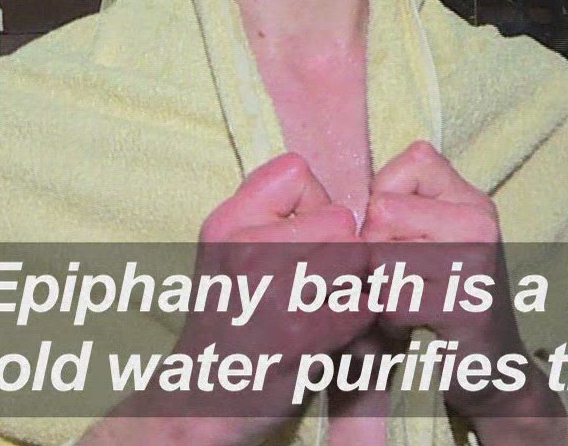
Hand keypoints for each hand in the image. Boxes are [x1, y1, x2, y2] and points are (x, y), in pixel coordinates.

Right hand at [84, 153, 373, 444]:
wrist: (203, 395)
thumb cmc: (225, 314)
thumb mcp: (224, 244)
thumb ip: (264, 203)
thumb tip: (315, 179)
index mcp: (227, 223)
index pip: (297, 172)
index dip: (311, 202)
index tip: (299, 236)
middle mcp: (248, 251)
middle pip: (341, 219)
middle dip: (342, 245)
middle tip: (322, 277)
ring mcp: (278, 292)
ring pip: (358, 258)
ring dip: (354, 282)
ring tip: (327, 302)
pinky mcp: (306, 334)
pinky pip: (364, 303)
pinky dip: (358, 318)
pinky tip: (333, 330)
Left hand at [363, 142, 561, 433]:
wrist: (491, 365)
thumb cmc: (444, 298)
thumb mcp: (432, 241)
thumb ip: (401, 207)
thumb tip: (358, 206)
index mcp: (473, 200)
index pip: (414, 159)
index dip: (387, 197)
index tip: (400, 234)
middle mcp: (481, 222)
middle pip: (385, 210)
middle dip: (374, 247)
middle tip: (397, 276)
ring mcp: (477, 263)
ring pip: (382, 255)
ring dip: (379, 286)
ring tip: (404, 300)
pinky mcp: (467, 306)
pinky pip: (393, 299)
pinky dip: (388, 318)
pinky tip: (410, 324)